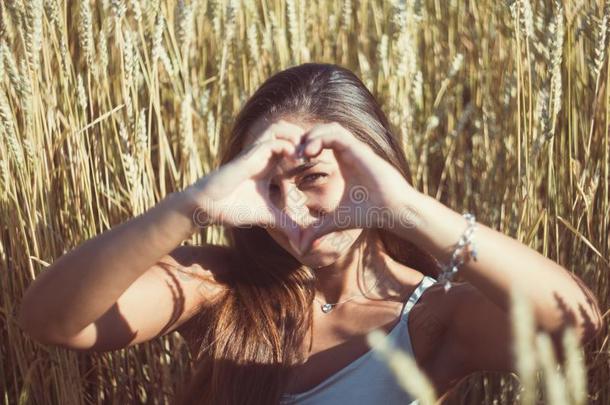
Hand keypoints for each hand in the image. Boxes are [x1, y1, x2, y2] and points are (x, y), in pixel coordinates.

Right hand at [183, 120, 307, 248]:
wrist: (209, 207)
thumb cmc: (234, 208)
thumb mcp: (268, 217)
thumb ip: (286, 224)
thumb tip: (302, 243)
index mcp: (270, 165)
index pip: (293, 146)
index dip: (308, 151)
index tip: (321, 163)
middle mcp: (264, 155)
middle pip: (290, 131)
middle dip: (306, 139)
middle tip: (317, 154)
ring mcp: (257, 153)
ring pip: (281, 129)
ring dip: (296, 138)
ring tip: (306, 155)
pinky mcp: (249, 156)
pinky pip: (272, 141)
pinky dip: (286, 146)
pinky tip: (295, 159)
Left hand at [295, 122, 421, 253]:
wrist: (393, 211)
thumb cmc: (369, 214)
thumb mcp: (335, 221)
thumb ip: (318, 230)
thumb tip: (301, 247)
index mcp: (344, 162)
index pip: (323, 142)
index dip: (306, 147)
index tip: (294, 162)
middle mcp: (350, 152)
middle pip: (324, 130)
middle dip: (306, 138)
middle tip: (294, 155)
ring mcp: (356, 149)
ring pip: (330, 128)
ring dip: (312, 135)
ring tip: (302, 153)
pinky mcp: (360, 150)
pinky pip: (337, 134)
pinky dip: (321, 138)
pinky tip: (310, 153)